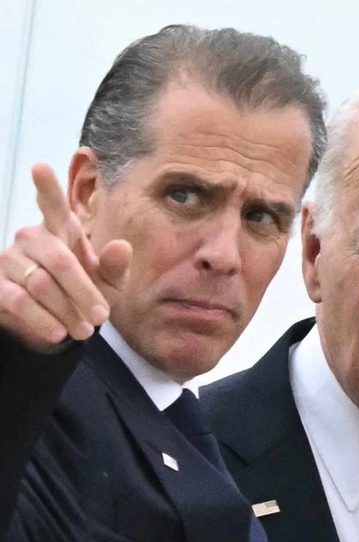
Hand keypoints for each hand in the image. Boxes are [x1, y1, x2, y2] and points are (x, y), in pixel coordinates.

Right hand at [0, 164, 130, 350]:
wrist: (56, 322)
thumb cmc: (85, 291)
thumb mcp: (107, 282)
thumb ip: (116, 267)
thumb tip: (123, 246)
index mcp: (61, 228)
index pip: (52, 204)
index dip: (46, 187)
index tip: (40, 166)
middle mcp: (32, 237)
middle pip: (59, 261)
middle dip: (83, 292)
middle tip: (102, 318)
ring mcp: (9, 259)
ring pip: (39, 283)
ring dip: (66, 311)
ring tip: (84, 331)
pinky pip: (18, 300)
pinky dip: (42, 320)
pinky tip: (57, 333)